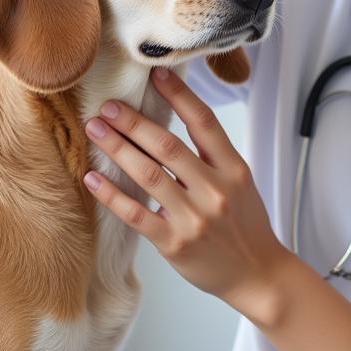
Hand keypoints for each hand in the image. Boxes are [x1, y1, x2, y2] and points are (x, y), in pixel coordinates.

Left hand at [81, 67, 292, 317]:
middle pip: (167, 146)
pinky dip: (111, 194)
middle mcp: (215, 190)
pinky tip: (93, 177)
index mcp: (234, 169)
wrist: (257, 275)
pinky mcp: (175, 244)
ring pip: (148, 175)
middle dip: (133, 122)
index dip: (179, 95)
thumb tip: (168, 123)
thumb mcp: (240, 183)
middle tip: (107, 105)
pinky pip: (136, 214)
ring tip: (94, 130)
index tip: (155, 75)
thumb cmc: (245, 224)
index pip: (204, 123)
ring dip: (117, 149)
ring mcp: (194, 218)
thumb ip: (211, 156)